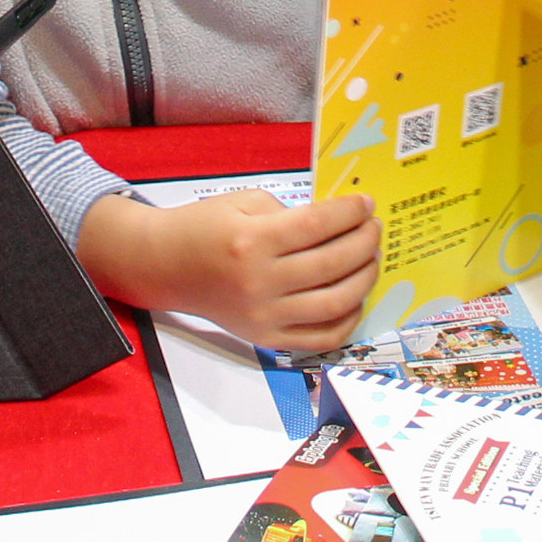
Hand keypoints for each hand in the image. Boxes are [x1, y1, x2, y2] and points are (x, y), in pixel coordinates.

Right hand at [78, 187, 381, 350]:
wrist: (167, 267)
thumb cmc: (204, 228)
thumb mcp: (243, 203)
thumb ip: (290, 212)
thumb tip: (337, 222)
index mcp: (253, 241)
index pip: (317, 225)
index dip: (349, 213)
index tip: (366, 204)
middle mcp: (260, 283)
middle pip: (332, 264)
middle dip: (364, 242)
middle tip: (374, 228)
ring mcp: (264, 316)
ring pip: (335, 303)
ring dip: (364, 279)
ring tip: (371, 259)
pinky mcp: (267, 339)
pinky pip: (321, 338)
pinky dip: (347, 320)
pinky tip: (356, 298)